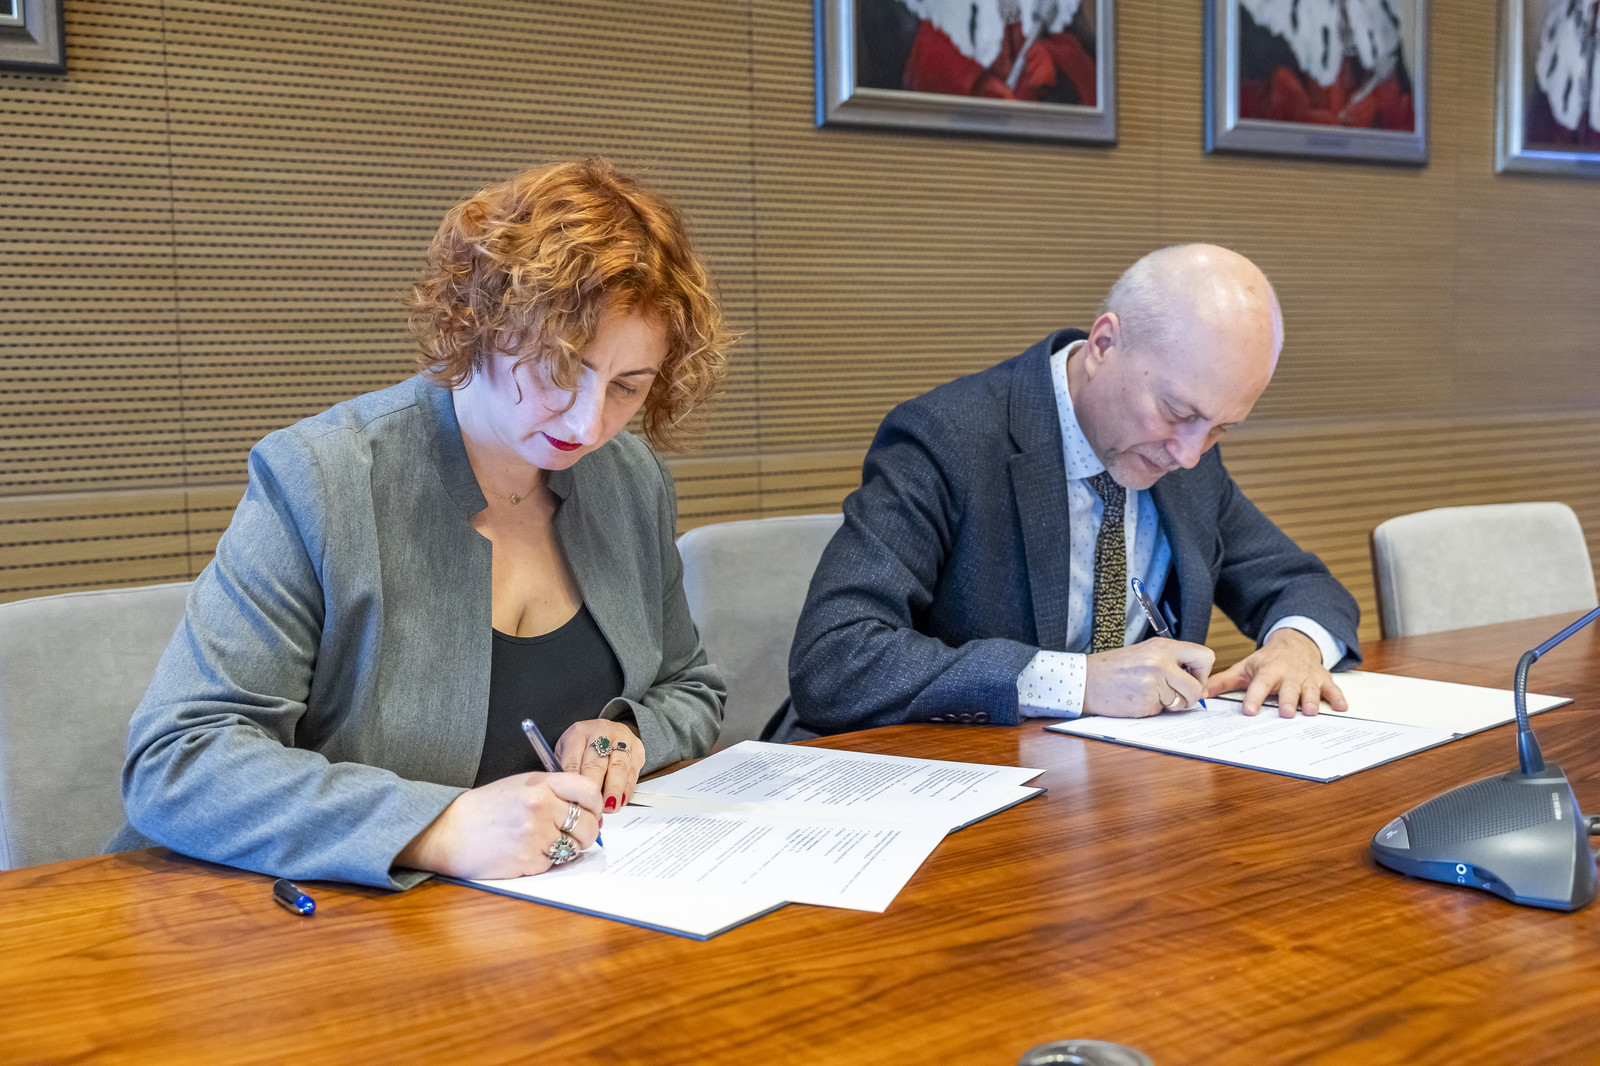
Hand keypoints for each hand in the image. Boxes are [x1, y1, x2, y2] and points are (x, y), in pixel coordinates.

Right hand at [394, 771, 601, 879]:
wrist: (448, 831)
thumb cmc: (484, 809)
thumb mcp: (519, 786)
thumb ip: (553, 793)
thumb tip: (588, 811)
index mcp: (540, 784)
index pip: (588, 790)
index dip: (596, 804)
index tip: (593, 812)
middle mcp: (541, 806)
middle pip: (588, 823)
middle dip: (588, 832)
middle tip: (575, 835)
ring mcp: (535, 834)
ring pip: (574, 846)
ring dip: (568, 848)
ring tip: (547, 842)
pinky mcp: (528, 860)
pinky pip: (553, 863)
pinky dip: (545, 861)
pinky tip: (526, 853)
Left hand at [555, 719, 645, 813]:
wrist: (605, 731)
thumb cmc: (582, 746)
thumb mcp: (565, 752)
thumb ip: (564, 771)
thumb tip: (565, 798)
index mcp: (578, 733)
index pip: (573, 760)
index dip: (574, 783)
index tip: (574, 801)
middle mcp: (601, 732)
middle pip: (597, 763)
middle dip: (594, 788)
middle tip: (591, 807)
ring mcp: (621, 739)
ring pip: (619, 767)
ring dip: (614, 790)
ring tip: (609, 807)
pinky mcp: (637, 749)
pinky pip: (633, 772)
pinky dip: (627, 789)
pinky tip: (621, 801)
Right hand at [1084, 638, 1215, 717]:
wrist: (1085, 680)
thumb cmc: (1112, 669)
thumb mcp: (1145, 654)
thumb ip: (1170, 662)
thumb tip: (1196, 679)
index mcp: (1163, 646)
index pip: (1204, 656)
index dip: (1202, 673)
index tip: (1191, 679)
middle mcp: (1161, 661)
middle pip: (1198, 686)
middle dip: (1191, 696)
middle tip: (1178, 696)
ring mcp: (1154, 681)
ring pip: (1181, 701)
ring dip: (1169, 704)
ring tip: (1148, 695)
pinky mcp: (1146, 700)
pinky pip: (1162, 710)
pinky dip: (1152, 709)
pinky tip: (1136, 699)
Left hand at [1203, 628, 1348, 717]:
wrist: (1293, 643)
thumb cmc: (1267, 661)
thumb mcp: (1244, 667)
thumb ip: (1223, 682)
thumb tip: (1200, 694)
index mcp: (1267, 671)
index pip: (1259, 685)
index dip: (1254, 697)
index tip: (1249, 711)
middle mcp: (1288, 674)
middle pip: (1288, 688)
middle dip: (1287, 700)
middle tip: (1286, 713)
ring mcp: (1307, 676)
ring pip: (1311, 689)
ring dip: (1312, 700)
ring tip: (1311, 712)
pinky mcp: (1323, 679)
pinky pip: (1333, 688)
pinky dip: (1338, 697)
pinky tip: (1342, 707)